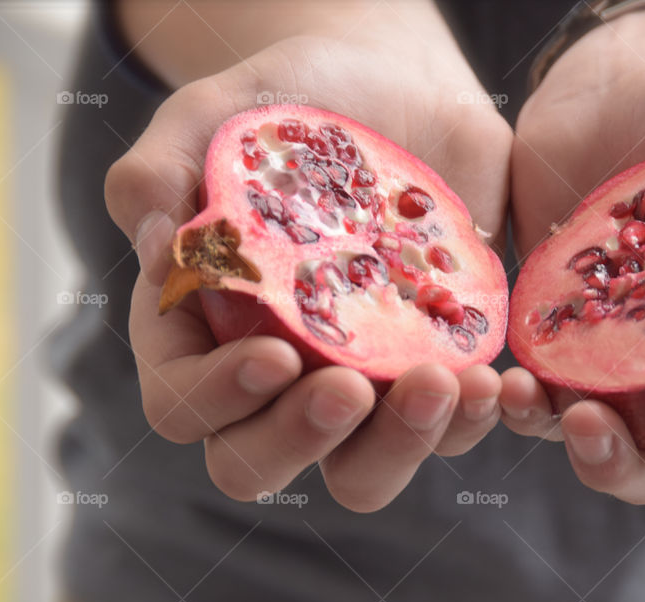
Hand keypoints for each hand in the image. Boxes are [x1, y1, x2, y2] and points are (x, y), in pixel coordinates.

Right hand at [105, 32, 511, 511]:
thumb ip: (161, 168)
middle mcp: (273, 373)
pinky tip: (490, 379)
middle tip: (353, 385)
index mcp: (199, 328)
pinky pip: (446, 431)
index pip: (180, 404)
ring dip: (401, 447)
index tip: (278, 354)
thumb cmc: (294, 100)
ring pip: (362, 471)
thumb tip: (155, 247)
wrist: (397, 87)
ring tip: (446, 381)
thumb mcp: (218, 111)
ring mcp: (355, 378)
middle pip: (260, 464)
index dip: (219, 399)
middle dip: (303, 438)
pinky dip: (469, 421)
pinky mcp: (426, 369)